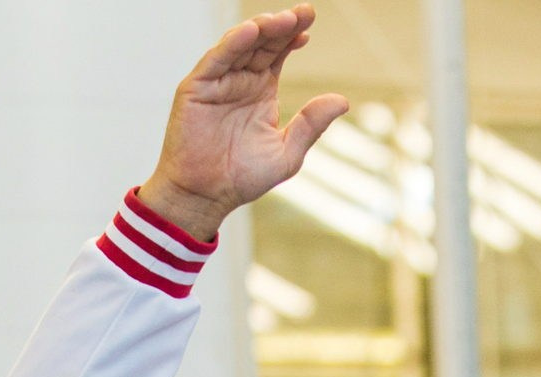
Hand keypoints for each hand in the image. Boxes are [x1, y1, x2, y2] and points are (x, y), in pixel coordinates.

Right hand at [139, 8, 348, 241]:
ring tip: (280, 20)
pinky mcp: (197, 87)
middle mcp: (240, 80)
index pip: (278, 54)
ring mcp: (218, 81)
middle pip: (262, 43)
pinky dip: (232, 45)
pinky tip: (249, 32)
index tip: (309, 22)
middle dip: (281, 26)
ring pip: (240, 45)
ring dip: (259, 30)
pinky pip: (216, 60)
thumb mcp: (287, 152)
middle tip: (302, 12)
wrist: (207, 194)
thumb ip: (311, 124)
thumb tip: (342, 100)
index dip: (293, 36)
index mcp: (262, 91)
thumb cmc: (244, 176)